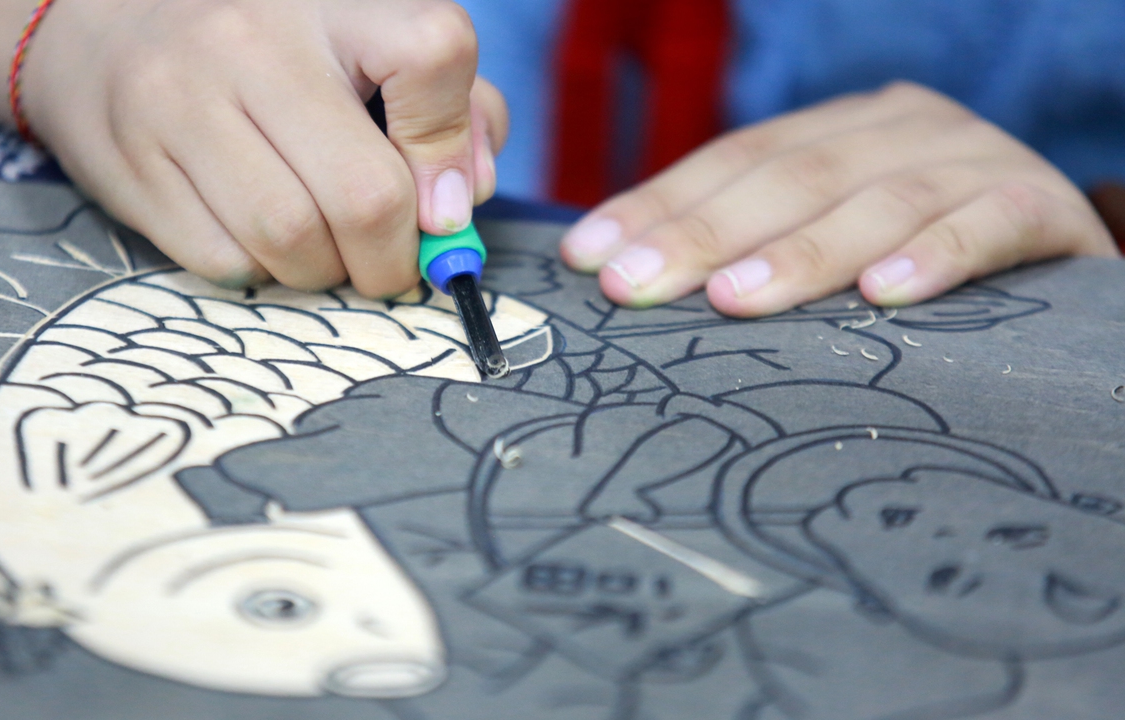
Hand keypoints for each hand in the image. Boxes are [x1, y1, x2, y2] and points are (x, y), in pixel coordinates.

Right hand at [19, 0, 507, 293]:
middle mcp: (253, 43)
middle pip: (366, 195)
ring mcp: (181, 102)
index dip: (452, 148)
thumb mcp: (366, 44)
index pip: (433, 55)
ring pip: (291, 241)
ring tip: (320, 248)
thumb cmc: (273, 45)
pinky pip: (224, 261)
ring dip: (323, 272)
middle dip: (392, 258)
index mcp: (335, 1)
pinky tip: (258, 239)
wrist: (109, 21)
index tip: (443, 198)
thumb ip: (447, 112)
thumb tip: (460, 205)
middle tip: (389, 264)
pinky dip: (260, 271)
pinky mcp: (130, 163)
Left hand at [560, 82, 1116, 315]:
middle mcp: (902, 129)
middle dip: (701, 233)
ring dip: (799, 254)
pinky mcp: (1041, 207)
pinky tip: (884, 296)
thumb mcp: (837, 238)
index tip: (591, 258)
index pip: (734, 161)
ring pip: (875, 200)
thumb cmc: (923, 262)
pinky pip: (987, 226)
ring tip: (730, 301)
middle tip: (633, 285)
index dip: (659, 206)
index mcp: (842, 131)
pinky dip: (935, 256)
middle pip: (788, 178)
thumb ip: (760, 244)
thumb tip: (636, 281)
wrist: (1059, 264)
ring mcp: (974, 160)